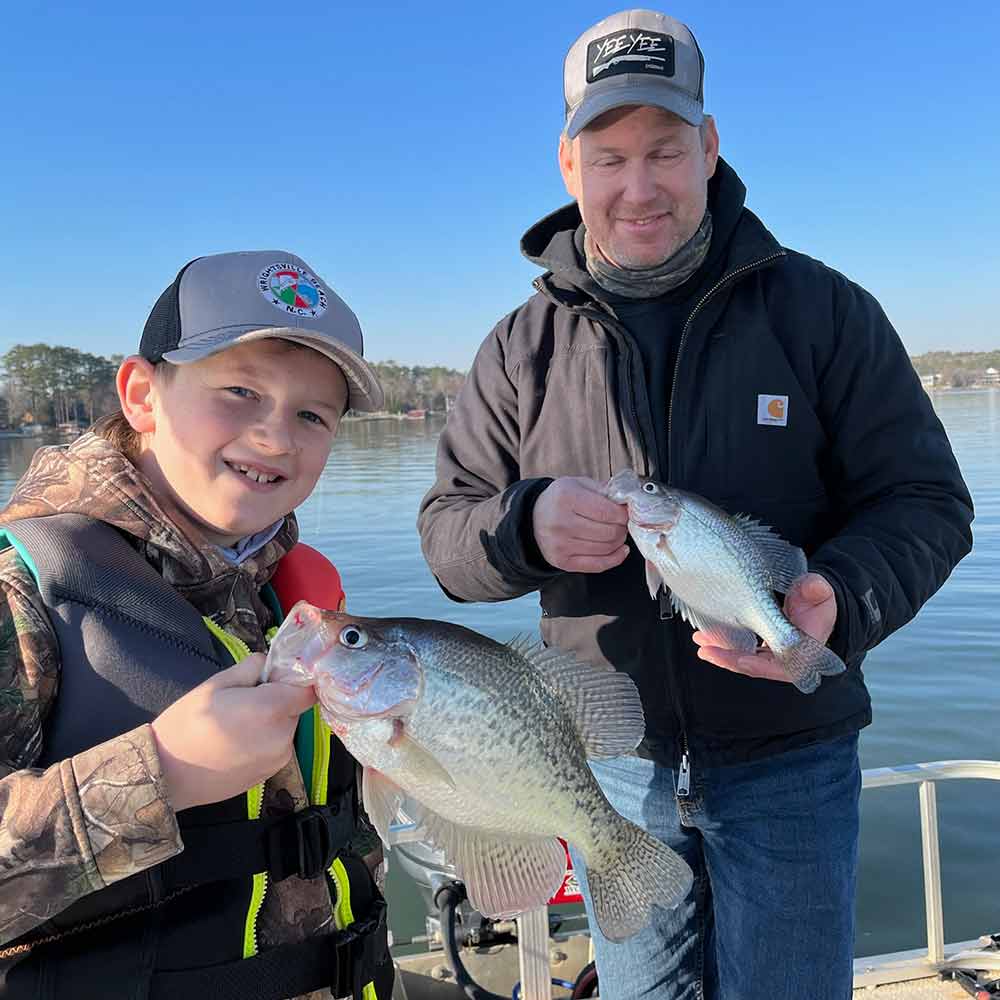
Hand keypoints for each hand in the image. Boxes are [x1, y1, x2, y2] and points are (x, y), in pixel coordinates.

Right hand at [151, 654, 316, 811]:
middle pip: (294, 709)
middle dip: (277, 701)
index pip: (307, 690)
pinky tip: (234, 744)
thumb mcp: (216, 684)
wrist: (165, 774)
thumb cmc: (187, 725)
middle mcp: (283, 736)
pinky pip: (275, 748)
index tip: (275, 679)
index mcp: (272, 709)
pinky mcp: (268, 775)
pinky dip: (263, 742)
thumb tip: (268, 663)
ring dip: (269, 723)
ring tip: (234, 725)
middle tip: (244, 701)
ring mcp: (277, 759)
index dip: (294, 681)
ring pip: (284, 729)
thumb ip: (250, 668)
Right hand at [532, 476, 629, 572]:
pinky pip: (598, 565)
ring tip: (615, 532)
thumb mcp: (578, 484)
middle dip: (622, 527)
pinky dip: (615, 558)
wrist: (534, 518)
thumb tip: (628, 502)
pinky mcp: (563, 562)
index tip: (626, 512)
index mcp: (566, 498)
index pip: (608, 512)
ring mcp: (561, 545)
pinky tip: (619, 550)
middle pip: (609, 532)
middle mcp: (561, 522)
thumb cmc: (560, 500)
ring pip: (607, 548)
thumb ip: (604, 490)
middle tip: (621, 522)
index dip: (624, 514)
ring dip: (618, 541)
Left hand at [692, 573, 837, 682]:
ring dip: (721, 653)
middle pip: (756, 666)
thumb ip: (816, 588)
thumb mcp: (818, 591)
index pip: (783, 665)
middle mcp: (785, 657)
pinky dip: (723, 644)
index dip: (761, 665)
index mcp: (804, 650)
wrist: (810, 601)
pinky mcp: (759, 648)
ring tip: (701, 641)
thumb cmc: (816, 600)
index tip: (742, 659)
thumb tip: (815, 586)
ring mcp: (770, 654)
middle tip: (707, 650)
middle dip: (730, 660)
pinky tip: (705, 636)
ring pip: (744, 658)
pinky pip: (739, 649)